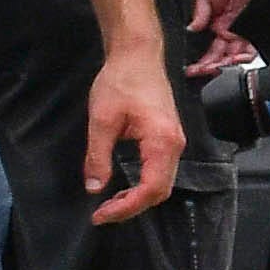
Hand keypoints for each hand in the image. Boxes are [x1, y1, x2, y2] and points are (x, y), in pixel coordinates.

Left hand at [83, 49, 184, 223]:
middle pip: (160, 191)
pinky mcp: (168, 137)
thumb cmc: (121, 81)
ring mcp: (174, 141)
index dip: (126, 207)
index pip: (150, 189)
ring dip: (138, 197)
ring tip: (110, 203)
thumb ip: (98, 157)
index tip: (100, 214)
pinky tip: (124, 186)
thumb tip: (94, 188)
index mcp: (162, 141)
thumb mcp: (102, 120)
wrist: (137, 55)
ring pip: (162, 183)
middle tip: (102, 213)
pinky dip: (143, 184)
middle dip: (132, 207)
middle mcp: (175, 145)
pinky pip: (160, 171)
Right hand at [185, 0, 258, 74]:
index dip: (202, 63)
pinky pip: (252, 46)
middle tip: (204, 70)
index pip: (209, 52)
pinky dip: (244, 55)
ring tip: (218, 67)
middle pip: (222, 57)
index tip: (193, 69)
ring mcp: (242, 29)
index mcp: (216, 27)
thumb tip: (190, 29)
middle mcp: (230, 31)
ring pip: (237, 56)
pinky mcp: (254, 25)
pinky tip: (235, 59)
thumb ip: (198, 14)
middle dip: (213, 67)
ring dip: (227, 64)